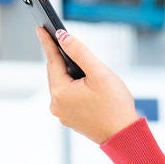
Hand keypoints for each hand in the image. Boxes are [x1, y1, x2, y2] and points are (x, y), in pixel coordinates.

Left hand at [37, 27, 140, 144]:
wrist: (124, 136)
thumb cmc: (115, 105)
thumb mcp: (99, 73)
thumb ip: (79, 52)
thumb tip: (62, 37)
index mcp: (60, 92)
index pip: (52, 60)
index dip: (47, 42)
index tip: (40, 27)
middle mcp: (56, 104)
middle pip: (56, 73)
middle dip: (63, 58)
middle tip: (66, 42)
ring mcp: (62, 113)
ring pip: (62, 84)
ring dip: (70, 73)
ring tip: (83, 65)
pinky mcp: (70, 119)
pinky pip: (68, 96)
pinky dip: (74, 86)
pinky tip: (87, 84)